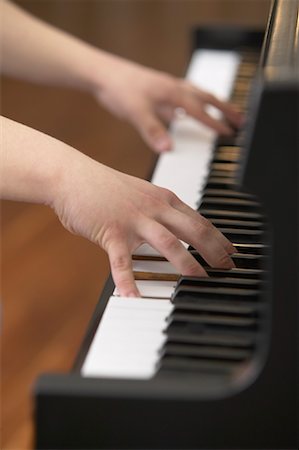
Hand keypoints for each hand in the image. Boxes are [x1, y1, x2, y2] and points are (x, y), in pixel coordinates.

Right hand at [53, 153, 234, 296]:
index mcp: (163, 199)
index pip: (199, 219)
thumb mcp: (141, 193)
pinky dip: (128, 281)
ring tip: (199, 280)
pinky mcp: (112, 232)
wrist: (73, 176)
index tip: (232, 252)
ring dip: (187, 263)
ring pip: (169, 243)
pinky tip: (133, 297)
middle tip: (227, 268)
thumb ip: (160, 209)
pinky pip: (122, 262)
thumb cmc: (106, 187)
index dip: (219, 237)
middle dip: (215, 251)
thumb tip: (178, 226)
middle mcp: (154, 207)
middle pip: (194, 230)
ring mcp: (134, 220)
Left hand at [93, 55, 242, 152]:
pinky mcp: (160, 89)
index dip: (215, 123)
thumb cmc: (118, 90)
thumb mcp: (135, 113)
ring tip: (225, 111)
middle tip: (241, 120)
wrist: (102, 74)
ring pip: (198, 94)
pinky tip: (190, 110)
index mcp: (172, 93)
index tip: (229, 134)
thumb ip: (153, 131)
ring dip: (213, 103)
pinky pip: (185, 95)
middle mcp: (174, 88)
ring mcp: (168, 87)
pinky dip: (194, 101)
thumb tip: (168, 148)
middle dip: (225, 109)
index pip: (200, 110)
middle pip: (207, 97)